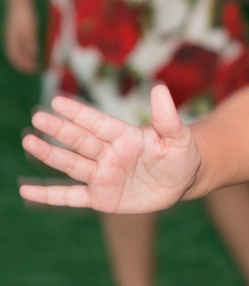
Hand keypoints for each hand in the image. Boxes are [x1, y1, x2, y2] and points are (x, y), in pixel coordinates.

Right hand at [4, 0, 38, 72]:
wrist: (19, 3)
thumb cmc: (25, 15)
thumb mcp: (30, 28)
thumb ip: (30, 40)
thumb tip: (32, 53)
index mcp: (11, 40)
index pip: (15, 57)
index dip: (24, 65)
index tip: (34, 69)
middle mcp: (9, 40)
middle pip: (15, 56)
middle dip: (24, 64)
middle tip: (36, 69)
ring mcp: (11, 37)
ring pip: (17, 52)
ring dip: (25, 59)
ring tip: (35, 64)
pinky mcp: (15, 34)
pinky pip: (19, 47)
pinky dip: (25, 52)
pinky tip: (33, 53)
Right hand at [18, 84, 202, 212]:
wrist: (184, 181)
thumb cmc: (181, 154)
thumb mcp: (178, 137)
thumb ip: (167, 118)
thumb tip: (159, 88)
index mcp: (125, 137)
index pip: (98, 123)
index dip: (80, 113)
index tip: (57, 101)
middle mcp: (109, 154)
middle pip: (81, 141)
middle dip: (60, 130)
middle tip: (37, 117)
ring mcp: (103, 175)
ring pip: (72, 165)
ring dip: (51, 155)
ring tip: (28, 142)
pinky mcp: (102, 197)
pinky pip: (71, 197)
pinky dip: (49, 195)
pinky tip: (26, 191)